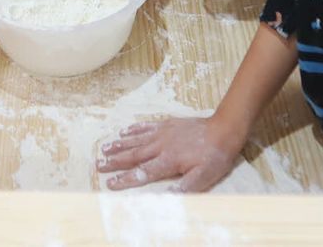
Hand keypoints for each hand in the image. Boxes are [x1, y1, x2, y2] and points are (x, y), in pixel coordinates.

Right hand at [96, 116, 242, 192]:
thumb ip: (183, 188)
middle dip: (115, 161)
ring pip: (137, 140)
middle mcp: (161, 146)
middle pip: (134, 155)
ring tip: (105, 148)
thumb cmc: (214, 156)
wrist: (224, 129)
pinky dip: (134, 129)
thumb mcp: (203, 177)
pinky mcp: (168, 124)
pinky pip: (147, 126)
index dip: (126, 179)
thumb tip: (163, 197)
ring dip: (120, 145)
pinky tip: (125, 130)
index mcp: (168, 161)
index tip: (110, 184)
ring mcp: (163, 133)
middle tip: (98, 165)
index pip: (142, 173)